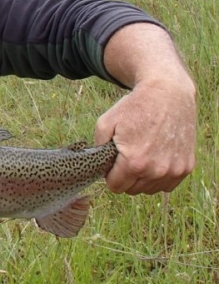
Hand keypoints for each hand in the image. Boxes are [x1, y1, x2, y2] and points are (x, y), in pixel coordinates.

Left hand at [95, 78, 195, 194]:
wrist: (167, 94)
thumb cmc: (134, 107)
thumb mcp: (105, 122)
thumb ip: (98, 147)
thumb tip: (99, 166)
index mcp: (134, 162)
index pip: (116, 187)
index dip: (110, 176)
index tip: (111, 164)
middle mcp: (156, 170)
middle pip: (132, 189)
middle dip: (125, 176)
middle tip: (125, 157)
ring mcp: (173, 170)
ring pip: (149, 189)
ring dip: (142, 178)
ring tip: (140, 156)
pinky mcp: (186, 167)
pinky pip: (166, 184)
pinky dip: (158, 176)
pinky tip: (154, 159)